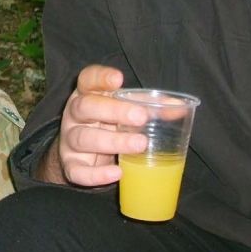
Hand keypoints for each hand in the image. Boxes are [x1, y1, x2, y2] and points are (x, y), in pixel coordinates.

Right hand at [57, 66, 147, 186]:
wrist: (87, 153)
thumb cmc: (112, 121)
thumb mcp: (127, 108)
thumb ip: (150, 105)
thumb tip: (179, 108)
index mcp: (88, 93)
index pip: (87, 78)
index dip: (100, 77)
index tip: (119, 79)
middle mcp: (75, 114)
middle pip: (86, 107)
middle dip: (113, 111)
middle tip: (140, 117)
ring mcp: (70, 139)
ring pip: (84, 138)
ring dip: (113, 141)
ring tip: (140, 144)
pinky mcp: (71, 165)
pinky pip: (78, 171)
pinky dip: (97, 174)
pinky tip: (118, 173)